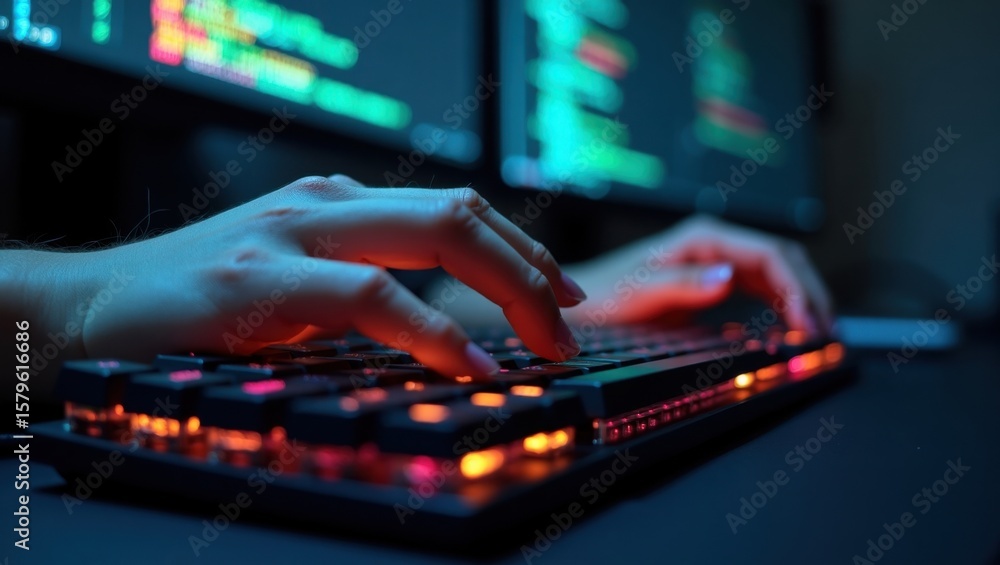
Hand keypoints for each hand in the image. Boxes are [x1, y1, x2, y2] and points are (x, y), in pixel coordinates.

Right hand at [52, 176, 586, 380]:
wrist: (90, 305)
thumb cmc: (201, 300)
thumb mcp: (296, 279)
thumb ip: (361, 283)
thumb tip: (442, 321)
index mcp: (340, 201)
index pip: (456, 209)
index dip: (522, 249)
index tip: (561, 295)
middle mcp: (327, 202)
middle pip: (462, 214)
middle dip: (532, 271)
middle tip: (568, 328)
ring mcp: (295, 233)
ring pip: (437, 235)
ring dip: (510, 292)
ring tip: (544, 345)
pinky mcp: (261, 279)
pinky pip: (371, 294)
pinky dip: (435, 331)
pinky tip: (471, 362)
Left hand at [564, 215, 832, 332]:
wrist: (581, 305)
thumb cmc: (605, 295)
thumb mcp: (641, 291)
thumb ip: (683, 283)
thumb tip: (728, 277)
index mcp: (704, 237)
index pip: (770, 253)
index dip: (796, 286)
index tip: (808, 322)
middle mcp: (715, 243)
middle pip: (782, 259)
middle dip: (809, 292)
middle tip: (827, 331)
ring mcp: (716, 261)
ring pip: (776, 273)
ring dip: (800, 298)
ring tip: (818, 332)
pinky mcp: (713, 281)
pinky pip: (760, 288)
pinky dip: (782, 305)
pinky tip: (791, 327)